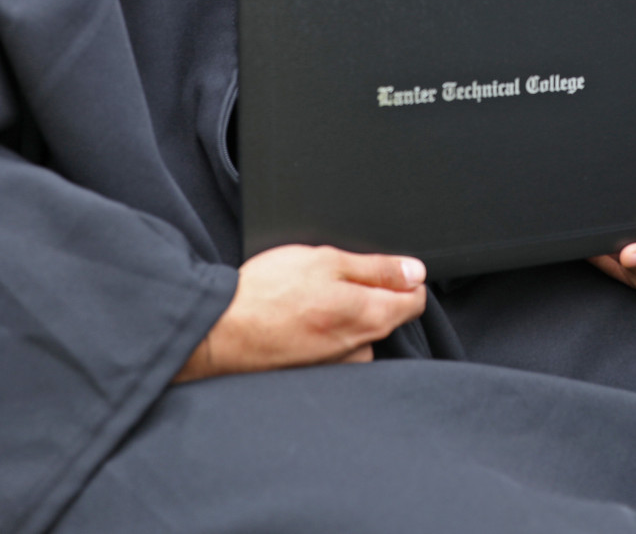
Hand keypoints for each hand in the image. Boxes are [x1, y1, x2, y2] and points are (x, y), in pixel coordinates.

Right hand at [176, 245, 426, 381]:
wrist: (221, 332)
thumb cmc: (268, 294)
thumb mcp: (327, 261)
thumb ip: (377, 268)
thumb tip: (415, 272)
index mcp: (370, 317)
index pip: (414, 300)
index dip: (402, 278)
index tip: (379, 269)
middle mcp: (360, 349)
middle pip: (385, 317)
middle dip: (366, 295)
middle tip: (327, 280)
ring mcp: (338, 366)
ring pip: (356, 334)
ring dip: (341, 317)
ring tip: (305, 302)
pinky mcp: (316, 374)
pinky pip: (332, 350)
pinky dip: (320, 335)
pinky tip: (296, 322)